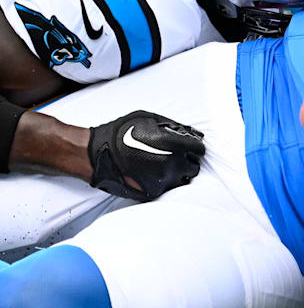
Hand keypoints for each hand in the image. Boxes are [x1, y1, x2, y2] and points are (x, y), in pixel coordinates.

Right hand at [87, 110, 204, 201]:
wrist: (96, 154)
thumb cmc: (121, 134)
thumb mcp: (150, 119)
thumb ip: (174, 126)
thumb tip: (191, 132)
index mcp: (174, 145)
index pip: (199, 149)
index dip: (194, 146)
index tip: (190, 146)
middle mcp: (172, 165)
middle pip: (194, 166)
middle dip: (188, 159)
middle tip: (177, 155)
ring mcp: (163, 181)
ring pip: (183, 179)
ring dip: (178, 172)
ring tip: (164, 164)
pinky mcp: (153, 192)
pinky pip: (168, 187)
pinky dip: (165, 181)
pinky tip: (154, 172)